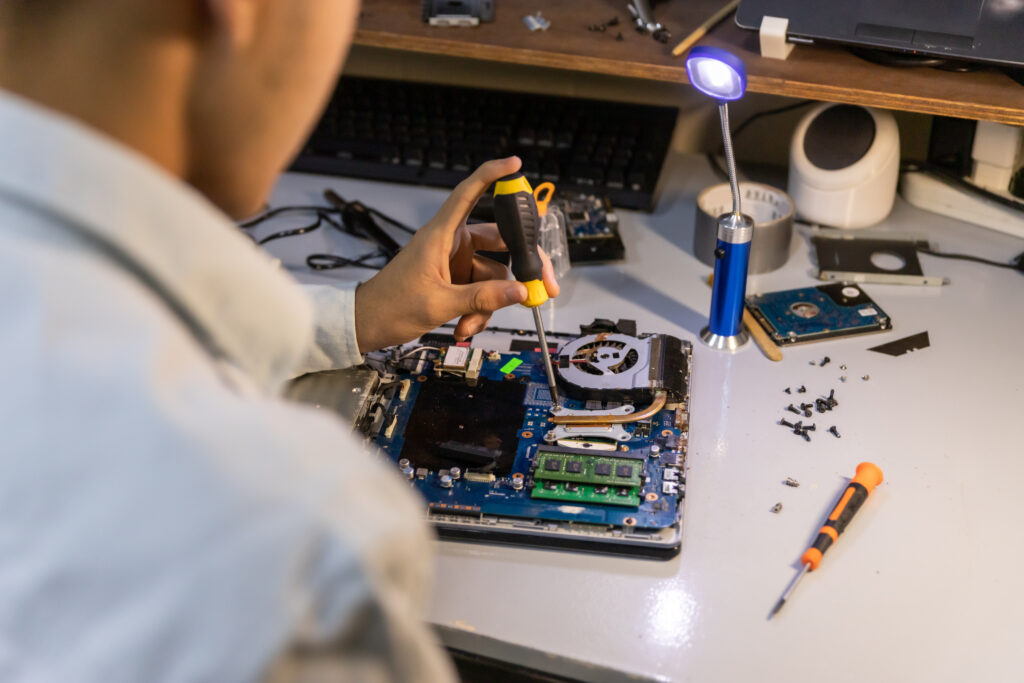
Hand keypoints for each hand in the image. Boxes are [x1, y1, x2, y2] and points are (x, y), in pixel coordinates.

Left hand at [353, 157, 559, 352]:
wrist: (367, 324)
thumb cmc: (391, 305)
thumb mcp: (440, 303)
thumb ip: (482, 298)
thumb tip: (521, 292)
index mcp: (442, 234)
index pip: (469, 193)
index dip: (492, 175)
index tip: (515, 164)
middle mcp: (452, 243)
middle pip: (499, 242)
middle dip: (520, 268)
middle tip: (543, 286)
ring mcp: (455, 262)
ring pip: (493, 275)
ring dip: (489, 303)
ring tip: (469, 324)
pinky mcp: (455, 280)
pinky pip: (482, 291)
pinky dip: (478, 310)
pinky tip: (464, 326)